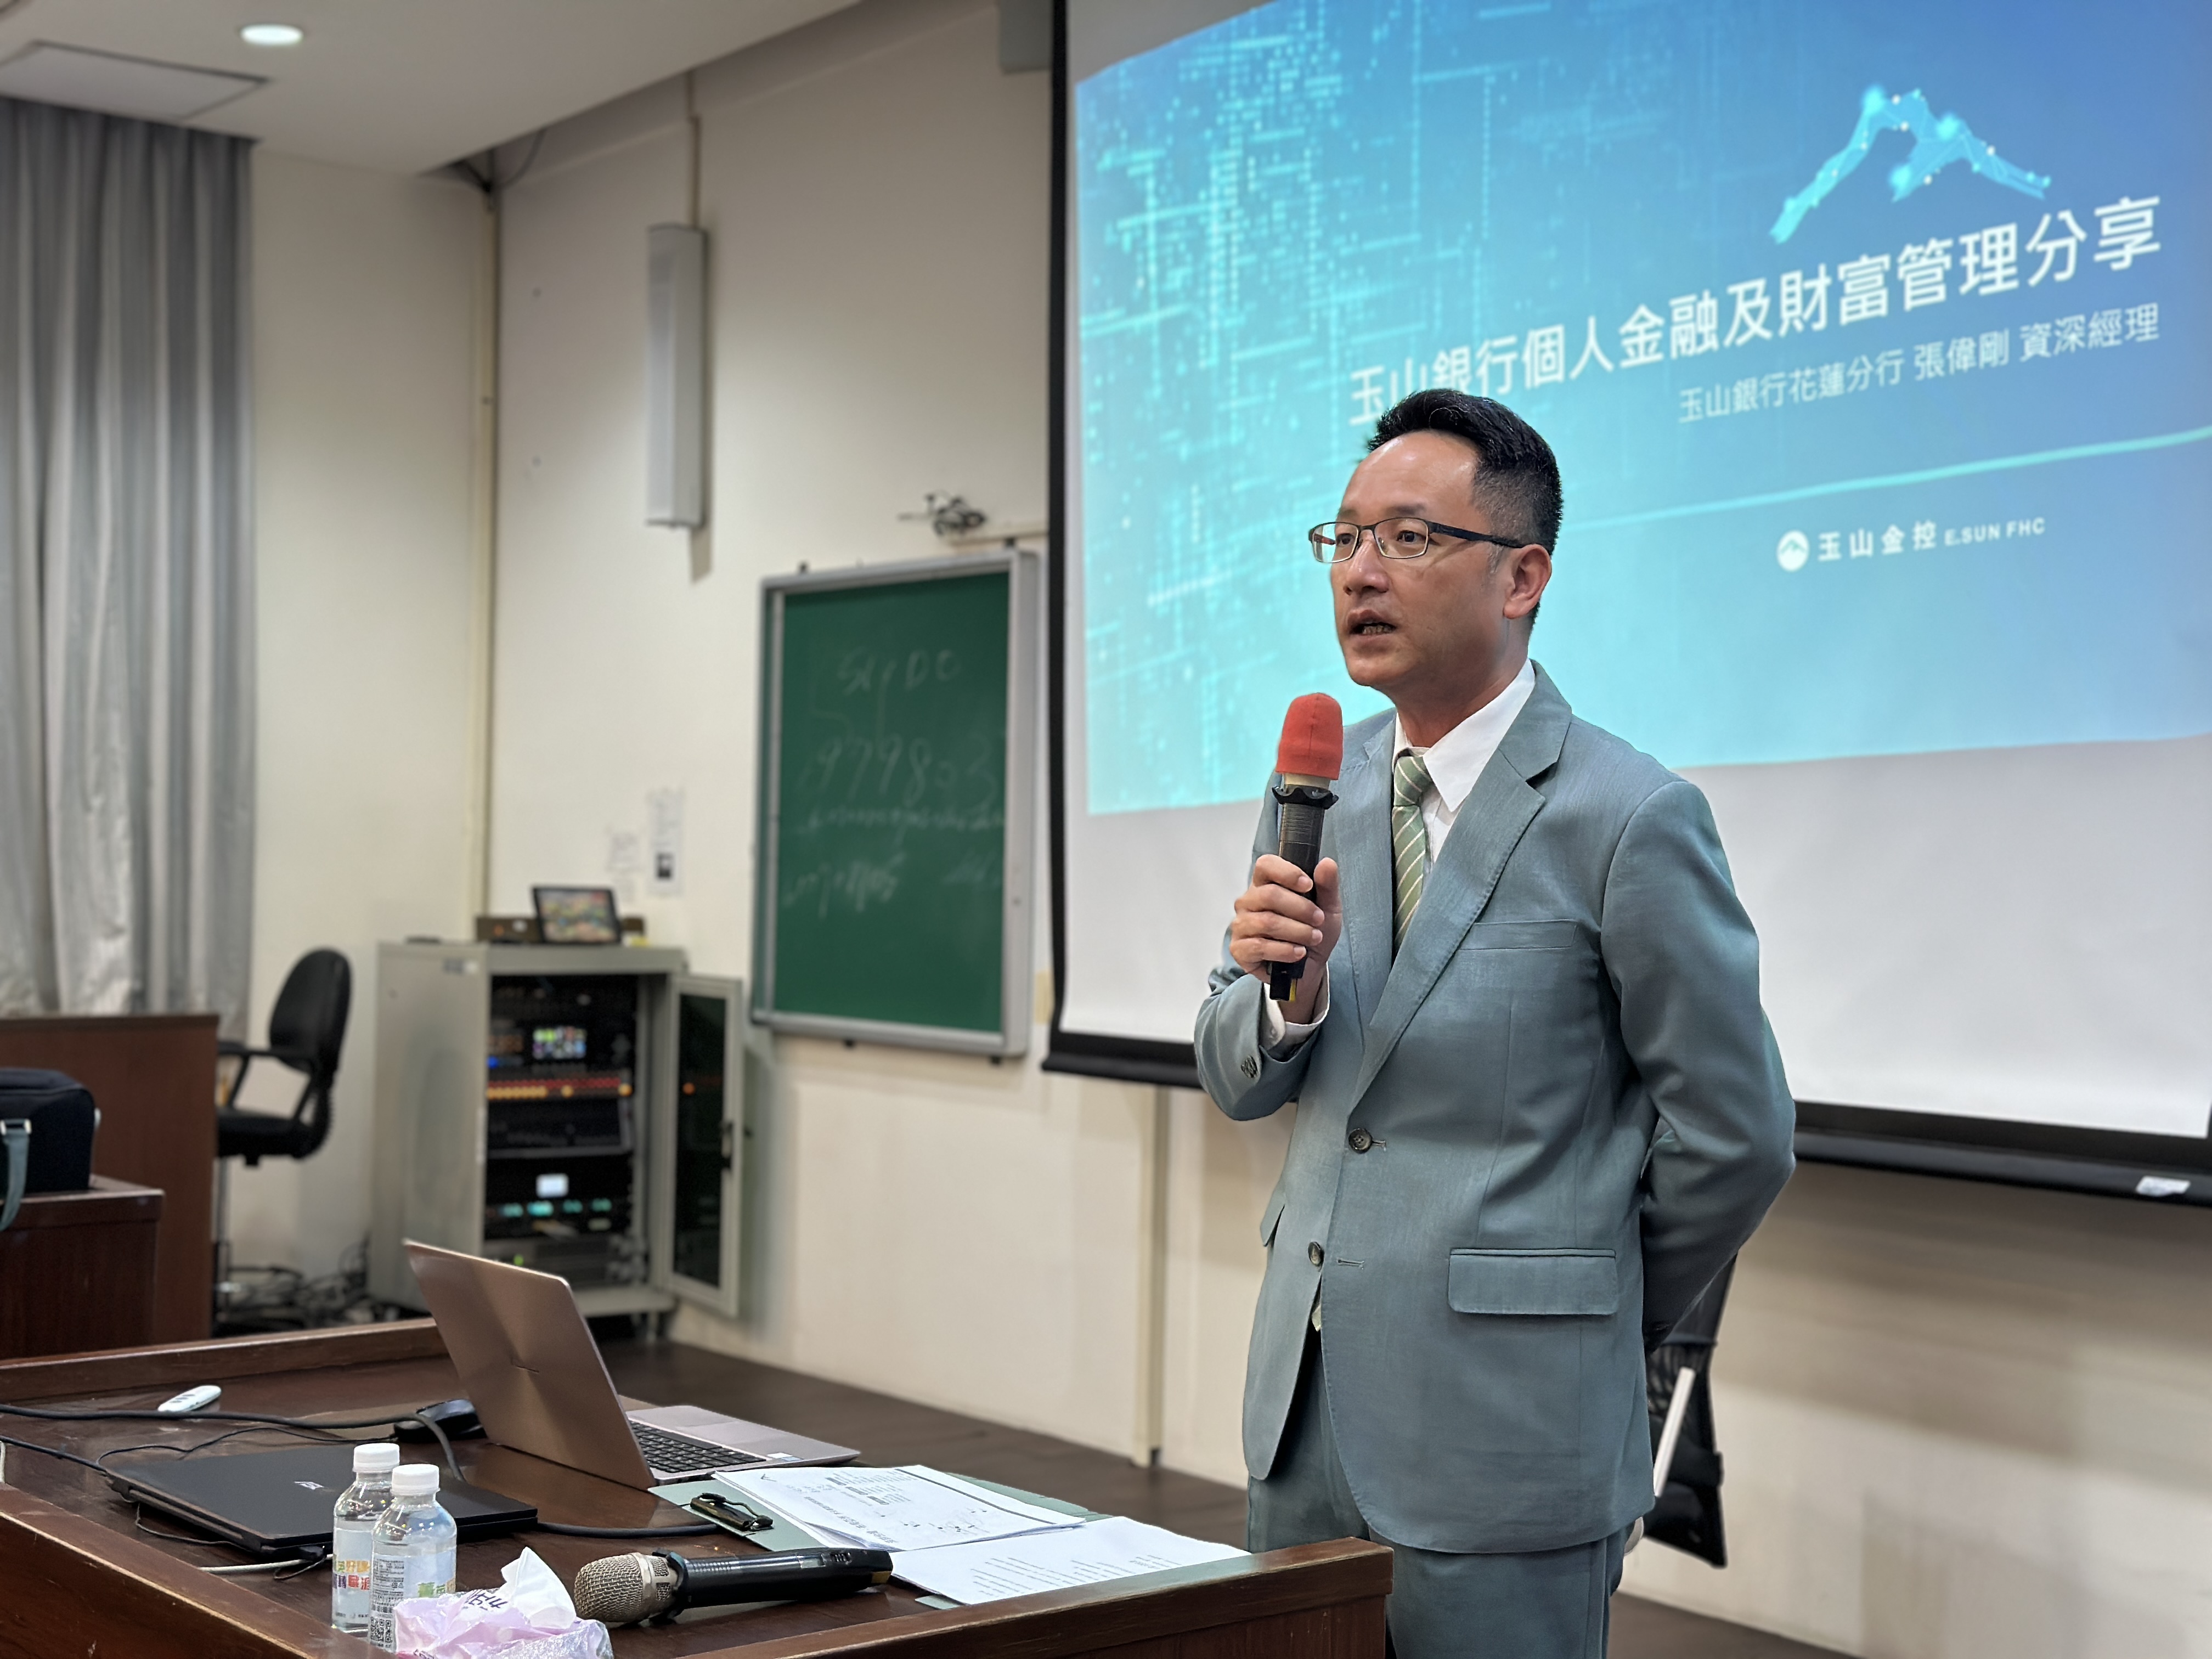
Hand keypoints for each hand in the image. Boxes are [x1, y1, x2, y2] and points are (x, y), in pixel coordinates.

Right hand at [1229, 856, 1341, 986]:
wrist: (1310, 967)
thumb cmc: (1313, 932)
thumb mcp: (1328, 908)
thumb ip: (1328, 886)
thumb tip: (1327, 863)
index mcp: (1266, 884)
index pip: (1265, 865)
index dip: (1287, 873)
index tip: (1308, 885)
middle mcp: (1249, 902)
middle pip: (1269, 895)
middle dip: (1301, 908)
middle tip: (1319, 920)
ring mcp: (1241, 925)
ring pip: (1266, 922)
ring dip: (1297, 931)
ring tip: (1314, 938)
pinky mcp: (1239, 949)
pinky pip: (1259, 946)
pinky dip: (1284, 950)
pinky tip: (1298, 952)